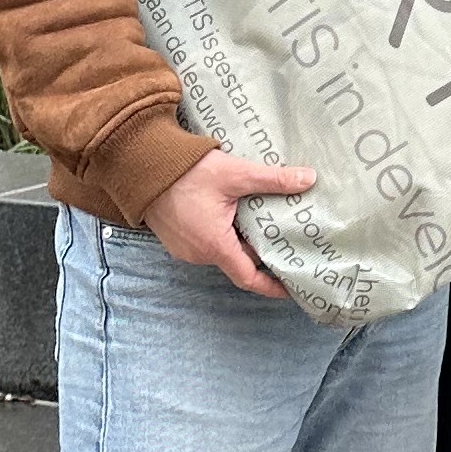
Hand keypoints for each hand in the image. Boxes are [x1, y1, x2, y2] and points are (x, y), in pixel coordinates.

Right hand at [146, 147, 315, 295]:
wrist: (142, 164)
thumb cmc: (186, 171)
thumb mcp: (235, 174)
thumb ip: (273, 179)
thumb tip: (308, 179)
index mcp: (214, 245)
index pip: (249, 278)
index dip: (272, 286)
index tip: (291, 287)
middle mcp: (198, 254)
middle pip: (239, 261)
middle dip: (262, 252)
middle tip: (286, 239)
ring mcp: (185, 248)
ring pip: (223, 251)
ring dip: (242, 241)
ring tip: (264, 224)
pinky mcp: (177, 238)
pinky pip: (207, 243)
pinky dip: (224, 235)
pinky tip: (236, 216)